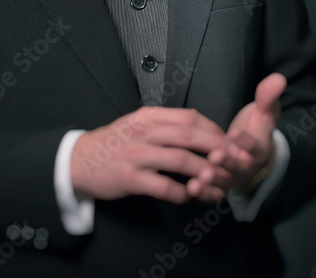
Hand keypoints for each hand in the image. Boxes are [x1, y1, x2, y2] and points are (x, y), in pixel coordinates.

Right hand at [70, 106, 232, 204]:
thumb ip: (165, 123)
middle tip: (236, 162)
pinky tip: (188, 197)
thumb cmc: (113, 143)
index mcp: (149, 117)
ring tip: (219, 186)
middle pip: (190, 136)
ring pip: (180, 161)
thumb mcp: (137, 124)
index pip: (190, 118)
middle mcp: (144, 132)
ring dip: (204, 174)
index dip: (214, 130)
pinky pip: (163, 187)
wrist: (79, 160)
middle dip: (218, 149)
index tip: (228, 144)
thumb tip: (200, 129)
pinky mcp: (129, 178)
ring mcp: (136, 155)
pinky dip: (180, 193)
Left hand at [187, 73, 285, 196]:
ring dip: (213, 180)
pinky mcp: (220, 186)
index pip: (255, 145)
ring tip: (200, 177)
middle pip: (239, 166)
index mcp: (259, 147)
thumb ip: (267, 97)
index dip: (246, 141)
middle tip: (216, 156)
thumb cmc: (255, 127)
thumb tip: (278, 78)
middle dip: (228, 162)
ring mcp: (233, 177)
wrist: (249, 148)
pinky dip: (204, 194)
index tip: (236, 135)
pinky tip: (191, 189)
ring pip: (225, 181)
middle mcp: (247, 165)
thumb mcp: (263, 110)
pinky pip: (213, 193)